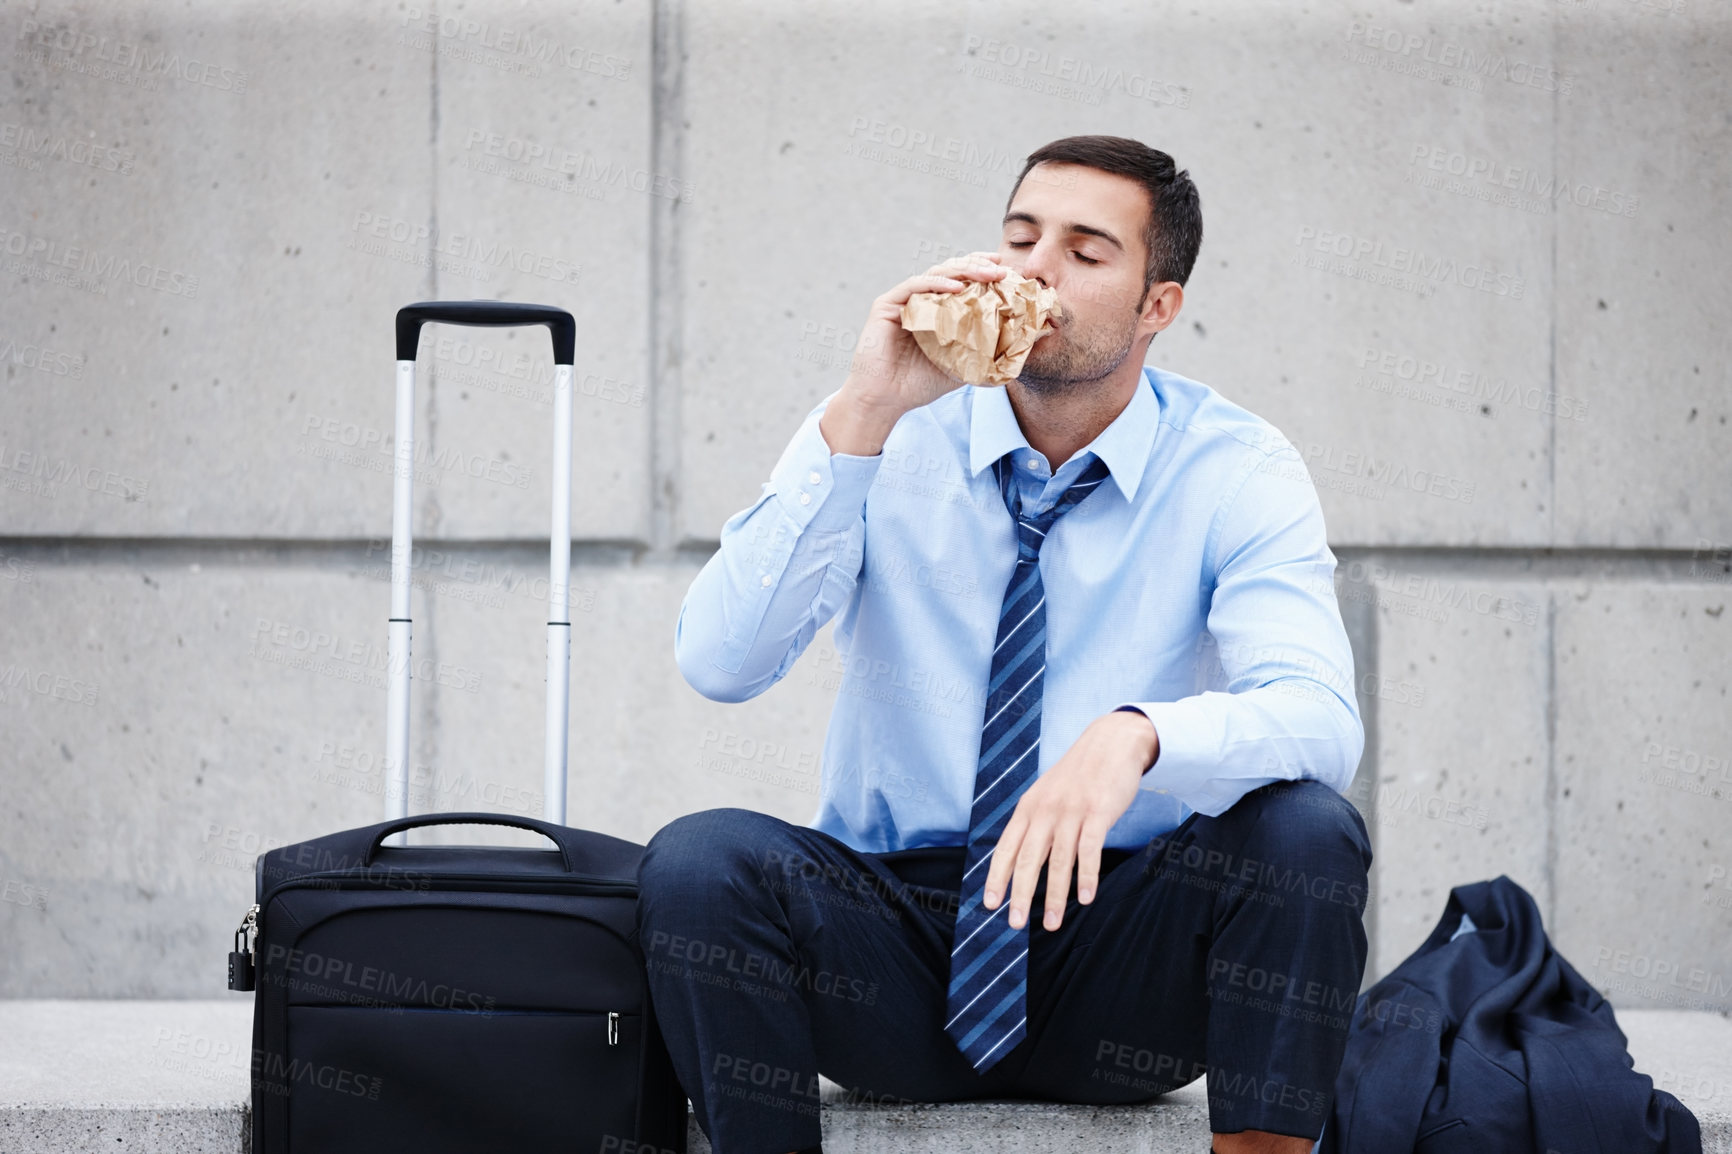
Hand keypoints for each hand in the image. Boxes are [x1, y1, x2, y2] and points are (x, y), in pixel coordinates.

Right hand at [840, 251, 1007, 413]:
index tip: (1006, 270)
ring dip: (963, 270)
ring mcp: (901, 301)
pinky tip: (958, 286)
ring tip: (988, 274)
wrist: (884, 401)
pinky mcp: (886, 306)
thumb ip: (983, 352)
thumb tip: (1022, 344)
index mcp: (935, 310)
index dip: (981, 271)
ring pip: (935, 274)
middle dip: (978, 266)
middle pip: (950, 272)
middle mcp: (918, 300)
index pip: (960, 281)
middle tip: (1002, 268)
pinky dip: (937, 284)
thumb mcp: (960, 366)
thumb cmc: (918, 385)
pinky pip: (914, 286)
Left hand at [981, 709, 1158, 931]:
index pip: (1006, 847)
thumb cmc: (1079, 775)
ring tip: (1052, 923)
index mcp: (1029, 807)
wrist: (1111, 742)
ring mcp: (1071, 811)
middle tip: (1015, 924)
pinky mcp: (1098, 812)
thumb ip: (1035, 823)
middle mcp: (1045, 810)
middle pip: (1027, 858)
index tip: (990, 904)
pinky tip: (1085, 898)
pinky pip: (1089, 850)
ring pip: (1058, 860)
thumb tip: (1022, 860)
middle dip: (1019, 894)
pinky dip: (1086, 876)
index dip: (997, 877)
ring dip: (1055, 896)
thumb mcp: (1047, 794)